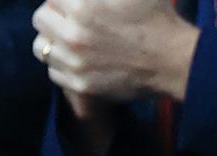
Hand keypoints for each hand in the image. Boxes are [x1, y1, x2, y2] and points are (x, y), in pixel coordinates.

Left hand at [32, 0, 199, 101]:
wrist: (176, 62)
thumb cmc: (158, 20)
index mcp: (81, 6)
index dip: (65, 0)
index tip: (76, 5)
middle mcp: (72, 34)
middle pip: (40, 19)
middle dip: (55, 17)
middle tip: (73, 21)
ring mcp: (75, 63)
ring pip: (42, 47)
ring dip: (54, 42)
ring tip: (72, 43)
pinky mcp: (82, 85)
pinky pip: (53, 73)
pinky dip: (63, 67)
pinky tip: (80, 62)